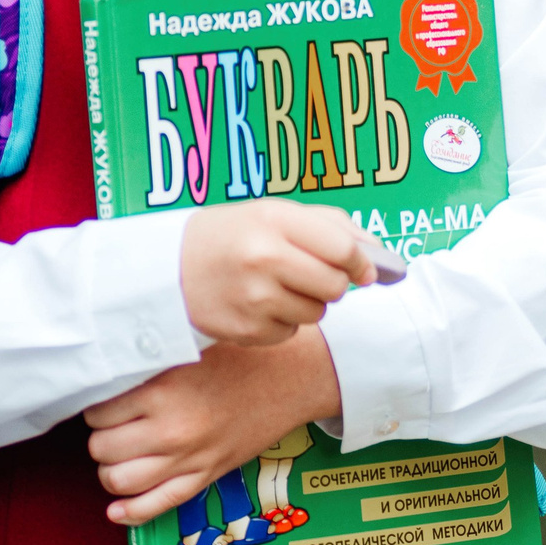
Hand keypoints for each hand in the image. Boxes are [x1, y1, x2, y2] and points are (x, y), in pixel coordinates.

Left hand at [83, 329, 342, 526]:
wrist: (292, 377)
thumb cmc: (242, 356)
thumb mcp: (189, 346)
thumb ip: (149, 362)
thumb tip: (107, 371)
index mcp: (162, 391)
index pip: (97, 412)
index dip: (98, 406)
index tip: (108, 400)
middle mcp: (170, 429)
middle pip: (102, 448)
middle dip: (102, 437)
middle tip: (114, 425)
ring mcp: (187, 458)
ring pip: (119, 481)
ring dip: (111, 470)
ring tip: (120, 454)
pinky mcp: (205, 476)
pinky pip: (156, 505)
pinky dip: (130, 512)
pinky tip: (118, 508)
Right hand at [180, 199, 372, 346]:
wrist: (168, 269)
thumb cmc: (233, 235)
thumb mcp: (275, 213)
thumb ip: (331, 227)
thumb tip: (377, 256)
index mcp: (274, 221)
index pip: (342, 249)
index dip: (360, 262)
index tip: (364, 269)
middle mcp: (263, 259)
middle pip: (335, 287)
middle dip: (334, 284)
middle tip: (312, 274)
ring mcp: (252, 298)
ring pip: (316, 313)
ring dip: (307, 302)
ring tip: (276, 285)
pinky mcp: (244, 330)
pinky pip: (290, 332)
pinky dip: (282, 321)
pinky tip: (257, 304)